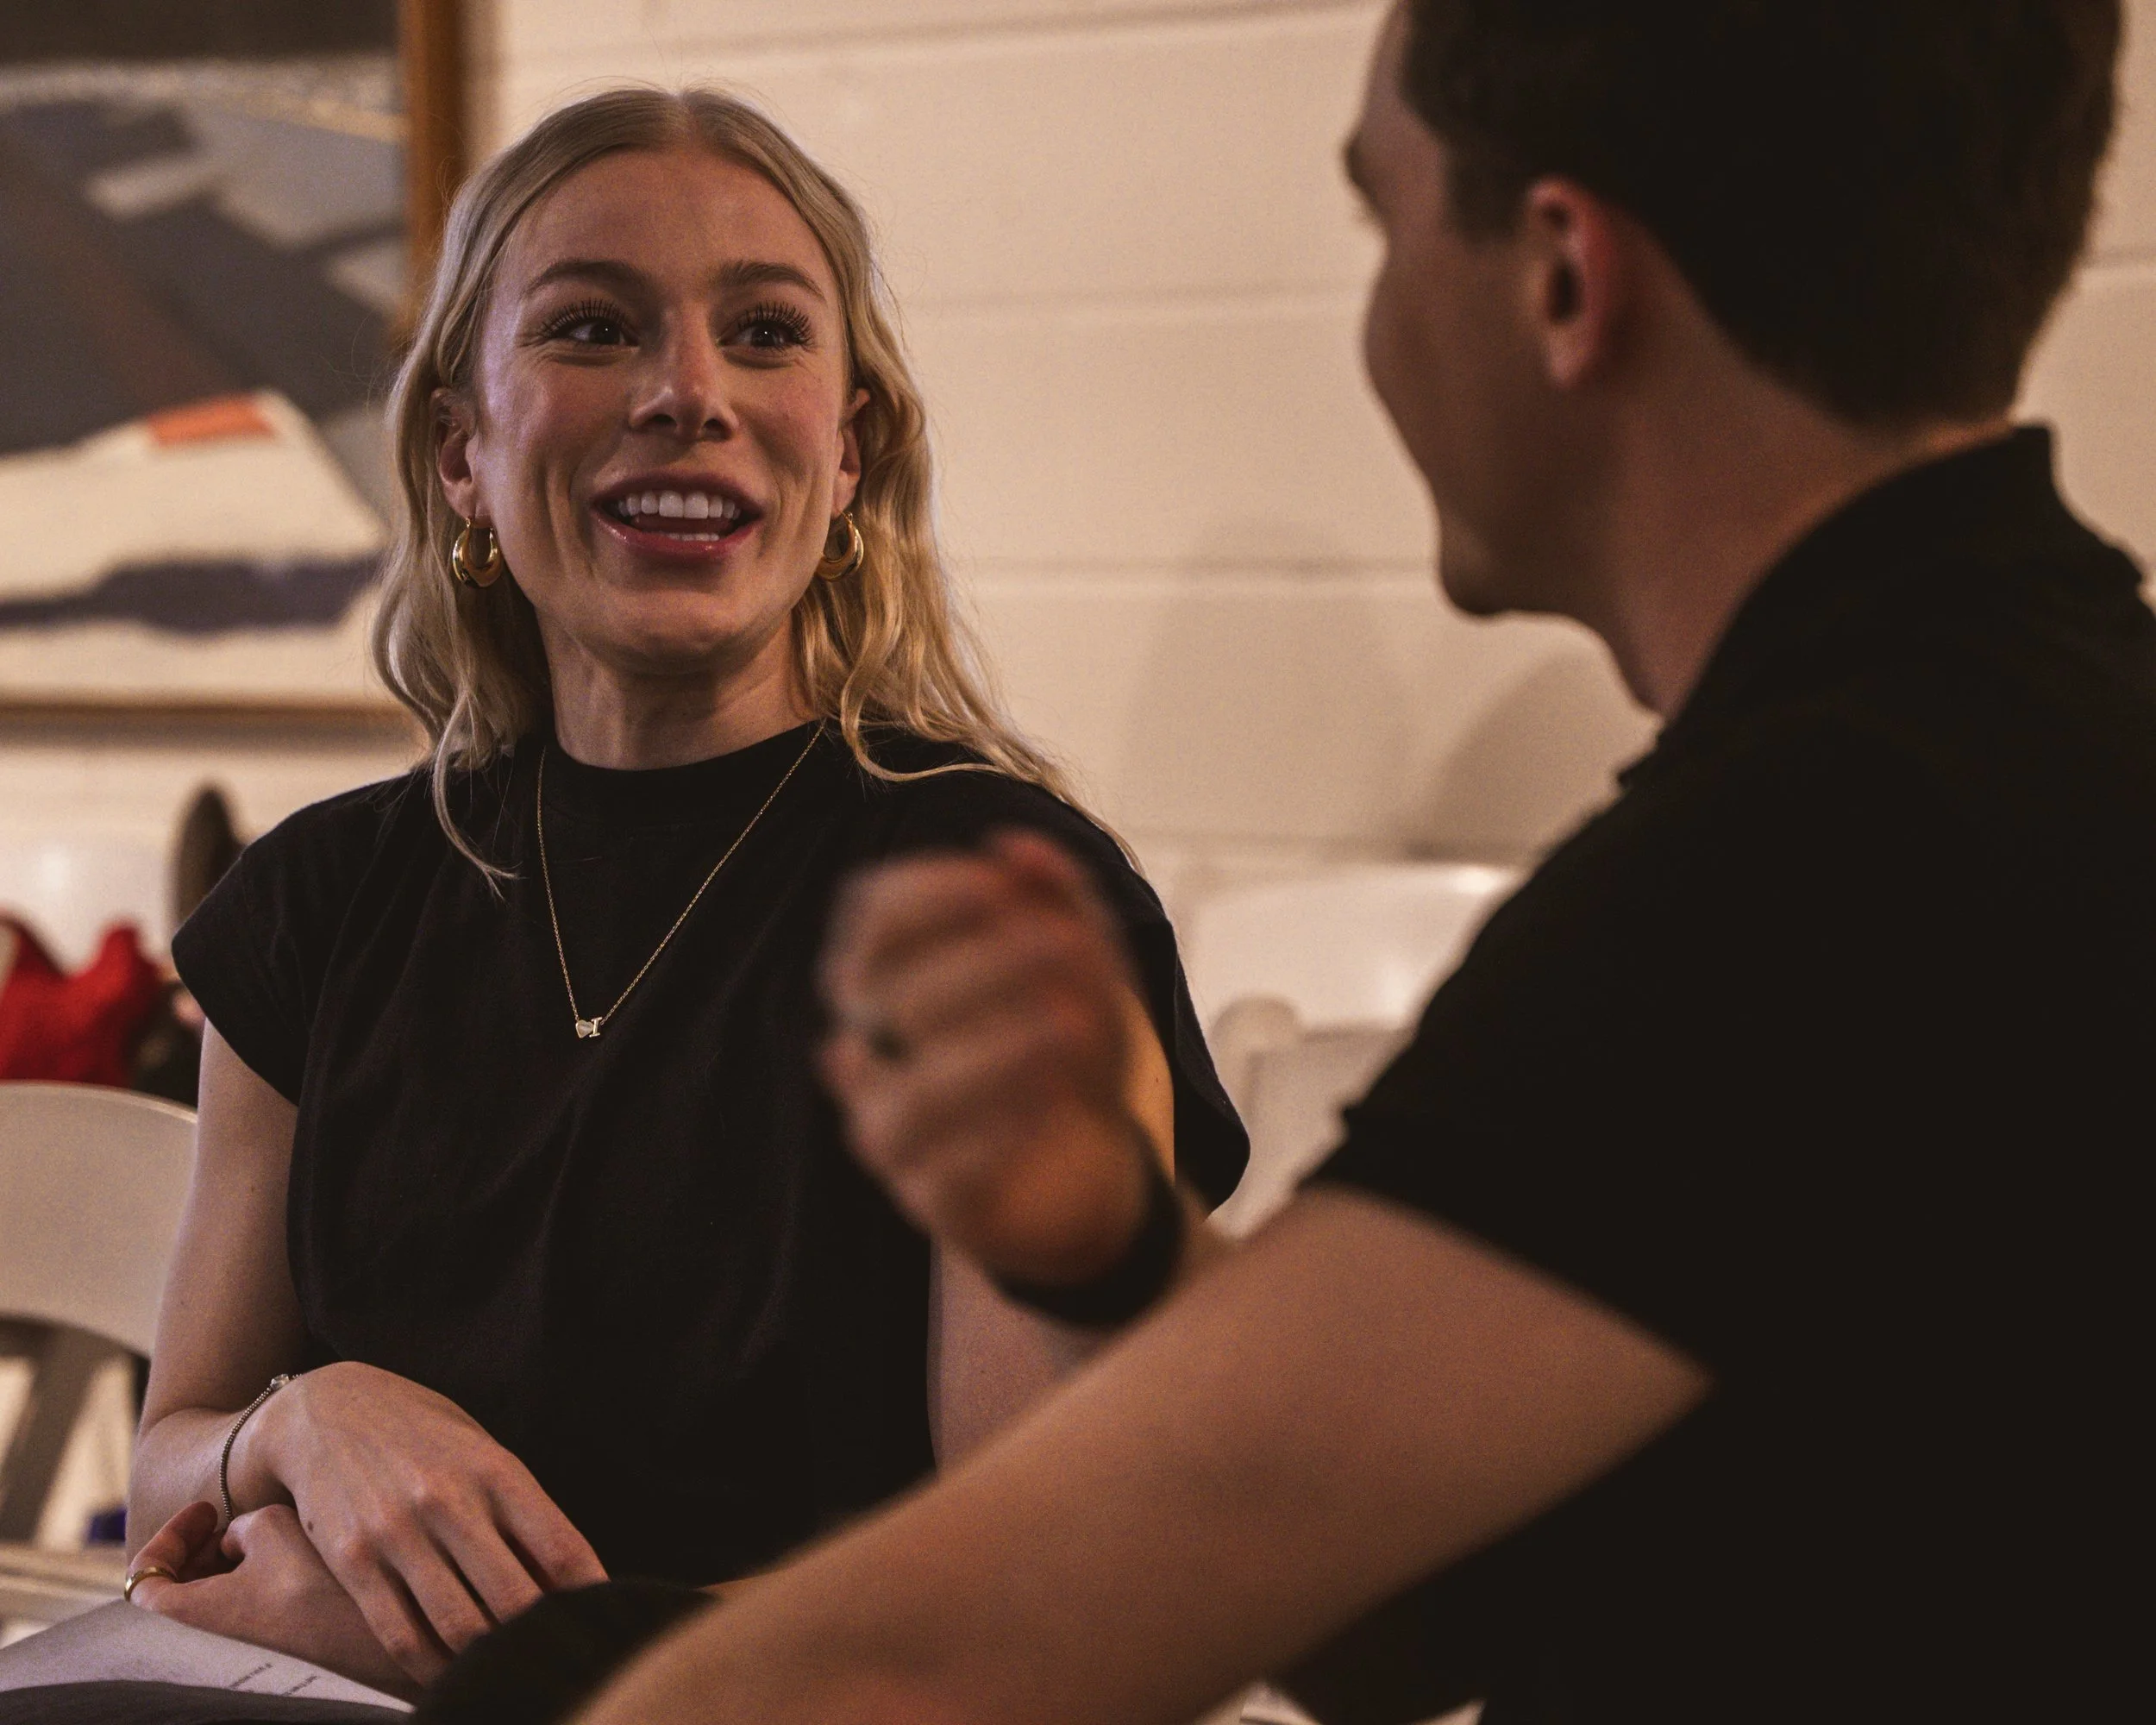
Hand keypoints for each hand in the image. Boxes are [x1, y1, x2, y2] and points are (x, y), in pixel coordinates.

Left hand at [129, 1501, 417, 1699]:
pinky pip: (248, 1601)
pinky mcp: (273, 1640)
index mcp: (190, 1610)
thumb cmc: (313, 1583)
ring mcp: (241, 1639)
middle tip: (236, 1517)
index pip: (143, 1575)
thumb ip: (239, 1524)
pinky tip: (296, 1553)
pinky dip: (258, 1573)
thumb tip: (240, 1539)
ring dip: (235, 1556)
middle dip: (205, 1543)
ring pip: (218, 1591)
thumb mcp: (269, 1527)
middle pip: (182, 1583)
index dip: (170, 1534)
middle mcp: (208, 1632)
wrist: (375, 1633)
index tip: (205, 1509)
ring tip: (274, 1531)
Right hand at [235, 1362, 606, 1685]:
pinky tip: (449, 1677)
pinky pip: (401, 1634)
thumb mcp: (480, 1450)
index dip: (589, 1595)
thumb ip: (519, 1508)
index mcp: (495, 1470)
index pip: (559, 1547)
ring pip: (459, 1626)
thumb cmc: (423, 1434)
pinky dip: (431, 1668)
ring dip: (488, 1661)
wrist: (326, 1409)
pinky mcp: (352, 1561)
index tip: (604, 1621)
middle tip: (556, 1658)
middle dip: (541, 1638)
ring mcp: (397, 1533)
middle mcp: (449, 1501)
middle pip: (515, 1597)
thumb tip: (566, 1578)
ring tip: (508, 1673)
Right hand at [821, 829, 1156, 1286]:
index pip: (869, 922)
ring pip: (913, 1096)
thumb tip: (1018, 848)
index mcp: (889, 980)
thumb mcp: (1084, 963)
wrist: (1088, 1166)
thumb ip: (1059, 898)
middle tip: (1062, 947)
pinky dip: (1000, 1134)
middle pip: (892, 1000)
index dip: (926, 896)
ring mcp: (894, 1130)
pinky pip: (947, 1174)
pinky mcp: (934, 1201)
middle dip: (981, 965)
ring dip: (995, 1053)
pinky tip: (1056, 1102)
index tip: (999, 885)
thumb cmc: (1065, 1046)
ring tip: (1071, 1026)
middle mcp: (872, 1051)